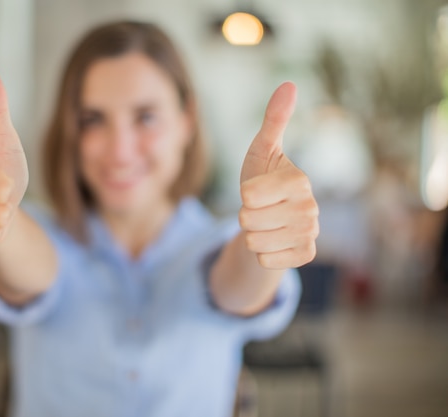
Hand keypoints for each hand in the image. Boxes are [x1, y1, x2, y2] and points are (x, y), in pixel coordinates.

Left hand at [239, 82, 318, 268]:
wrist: (270, 216)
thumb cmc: (262, 178)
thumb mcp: (261, 149)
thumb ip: (274, 120)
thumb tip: (289, 84)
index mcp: (300, 180)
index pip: (248, 196)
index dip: (244, 195)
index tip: (256, 191)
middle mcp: (311, 208)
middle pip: (249, 220)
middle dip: (245, 216)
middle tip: (259, 210)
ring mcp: (311, 234)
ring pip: (254, 243)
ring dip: (252, 235)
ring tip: (264, 224)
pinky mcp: (306, 256)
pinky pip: (265, 260)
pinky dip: (260, 253)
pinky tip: (273, 242)